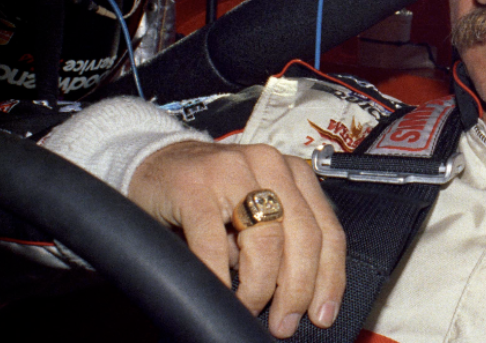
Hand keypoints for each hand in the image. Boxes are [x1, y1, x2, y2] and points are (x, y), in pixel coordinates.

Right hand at [128, 141, 346, 337]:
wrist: (155, 163)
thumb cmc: (211, 196)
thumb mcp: (257, 212)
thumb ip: (284, 240)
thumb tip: (301, 295)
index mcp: (294, 173)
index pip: (327, 229)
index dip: (330, 278)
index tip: (322, 314)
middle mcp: (270, 165)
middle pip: (303, 236)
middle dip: (297, 289)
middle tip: (283, 323)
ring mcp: (232, 171)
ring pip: (266, 240)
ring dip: (259, 287)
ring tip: (249, 308)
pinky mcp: (194, 187)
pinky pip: (214, 242)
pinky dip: (220, 276)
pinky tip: (221, 294)